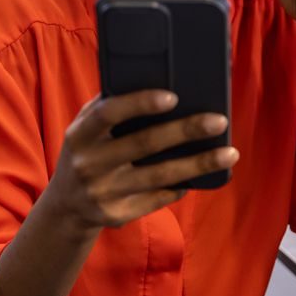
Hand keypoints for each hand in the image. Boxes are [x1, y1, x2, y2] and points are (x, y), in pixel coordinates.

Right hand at [44, 90, 237, 232]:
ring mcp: (103, 192)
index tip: (173, 97)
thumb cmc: (86, 152)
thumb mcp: (84, 129)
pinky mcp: (116, 214)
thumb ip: (108, 107)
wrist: (66, 206)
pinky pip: (158, 198)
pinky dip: (181, 185)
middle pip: (144, 144)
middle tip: (218, 121)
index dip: (140, 103)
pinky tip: (200, 176)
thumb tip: (154, 80)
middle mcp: (88, 164)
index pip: (109, 113)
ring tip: (229, 154)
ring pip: (160, 175)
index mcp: (79, 135)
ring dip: (198, 164)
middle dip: (185, 131)